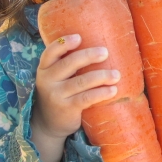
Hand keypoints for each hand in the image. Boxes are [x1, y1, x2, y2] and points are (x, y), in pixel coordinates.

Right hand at [31, 34, 119, 161]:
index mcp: (45, 68)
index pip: (50, 52)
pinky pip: (86, 98)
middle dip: (88, 56)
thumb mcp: (55, 78)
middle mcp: (47, 81)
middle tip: (105, 52)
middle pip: (68, 64)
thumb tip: (98, 45)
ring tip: (116, 75)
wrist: (48, 123)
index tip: (79, 37)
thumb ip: (67, 64)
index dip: (63, 44)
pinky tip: (113, 91)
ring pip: (81, 82)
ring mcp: (56, 95)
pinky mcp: (67, 109)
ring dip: (101, 76)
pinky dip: (101, 93)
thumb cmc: (59, 93)